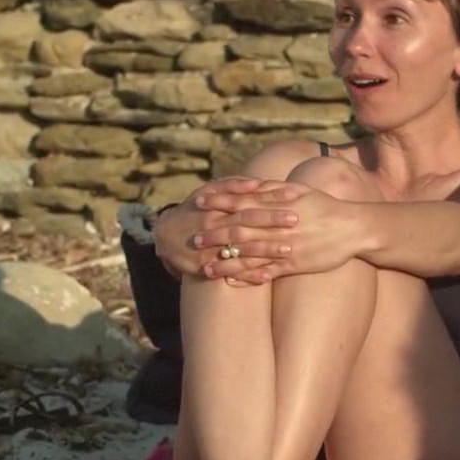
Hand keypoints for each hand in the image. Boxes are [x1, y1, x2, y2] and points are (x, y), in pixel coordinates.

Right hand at [155, 176, 300, 279]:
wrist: (164, 236)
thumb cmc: (195, 210)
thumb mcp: (207, 191)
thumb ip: (232, 185)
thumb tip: (258, 183)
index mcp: (217, 205)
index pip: (248, 199)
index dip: (270, 197)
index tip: (294, 195)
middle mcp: (213, 224)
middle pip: (245, 222)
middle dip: (271, 221)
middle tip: (296, 220)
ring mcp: (209, 247)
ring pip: (239, 248)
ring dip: (263, 250)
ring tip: (287, 250)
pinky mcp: (205, 266)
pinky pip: (229, 271)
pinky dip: (247, 274)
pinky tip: (267, 277)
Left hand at [195, 183, 365, 283]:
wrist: (353, 228)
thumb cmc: (326, 206)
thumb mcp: (301, 190)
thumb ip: (274, 188)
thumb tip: (252, 183)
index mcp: (278, 205)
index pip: (242, 201)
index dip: (219, 202)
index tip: (199, 202)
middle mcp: (279, 226)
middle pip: (241, 230)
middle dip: (215, 235)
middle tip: (193, 239)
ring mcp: (286, 246)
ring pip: (250, 255)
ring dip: (226, 262)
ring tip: (205, 268)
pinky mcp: (295, 265)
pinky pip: (268, 272)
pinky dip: (249, 277)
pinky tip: (232, 282)